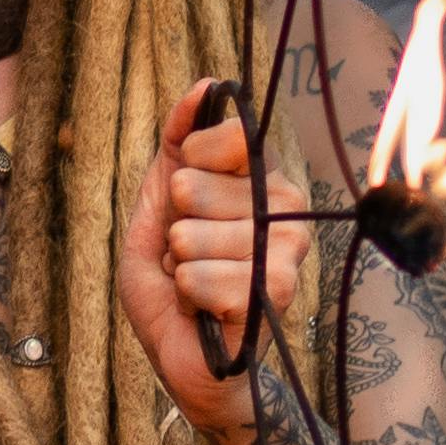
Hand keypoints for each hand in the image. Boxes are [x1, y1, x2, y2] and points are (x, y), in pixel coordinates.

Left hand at [118, 82, 310, 431]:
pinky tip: (205, 308)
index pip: (229, 135)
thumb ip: (178, 147)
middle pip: (196, 186)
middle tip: (190, 254)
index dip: (191, 163)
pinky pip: (199, 277)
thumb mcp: (159, 206)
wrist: (189, 359)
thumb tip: (205, 85)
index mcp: (262, 178)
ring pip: (192, 236)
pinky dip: (187, 296)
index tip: (186, 198)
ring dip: (178, 267)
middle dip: (173, 226)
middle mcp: (285, 207)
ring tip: (196, 284)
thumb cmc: (175, 285)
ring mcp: (286, 250)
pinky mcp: (276, 292)